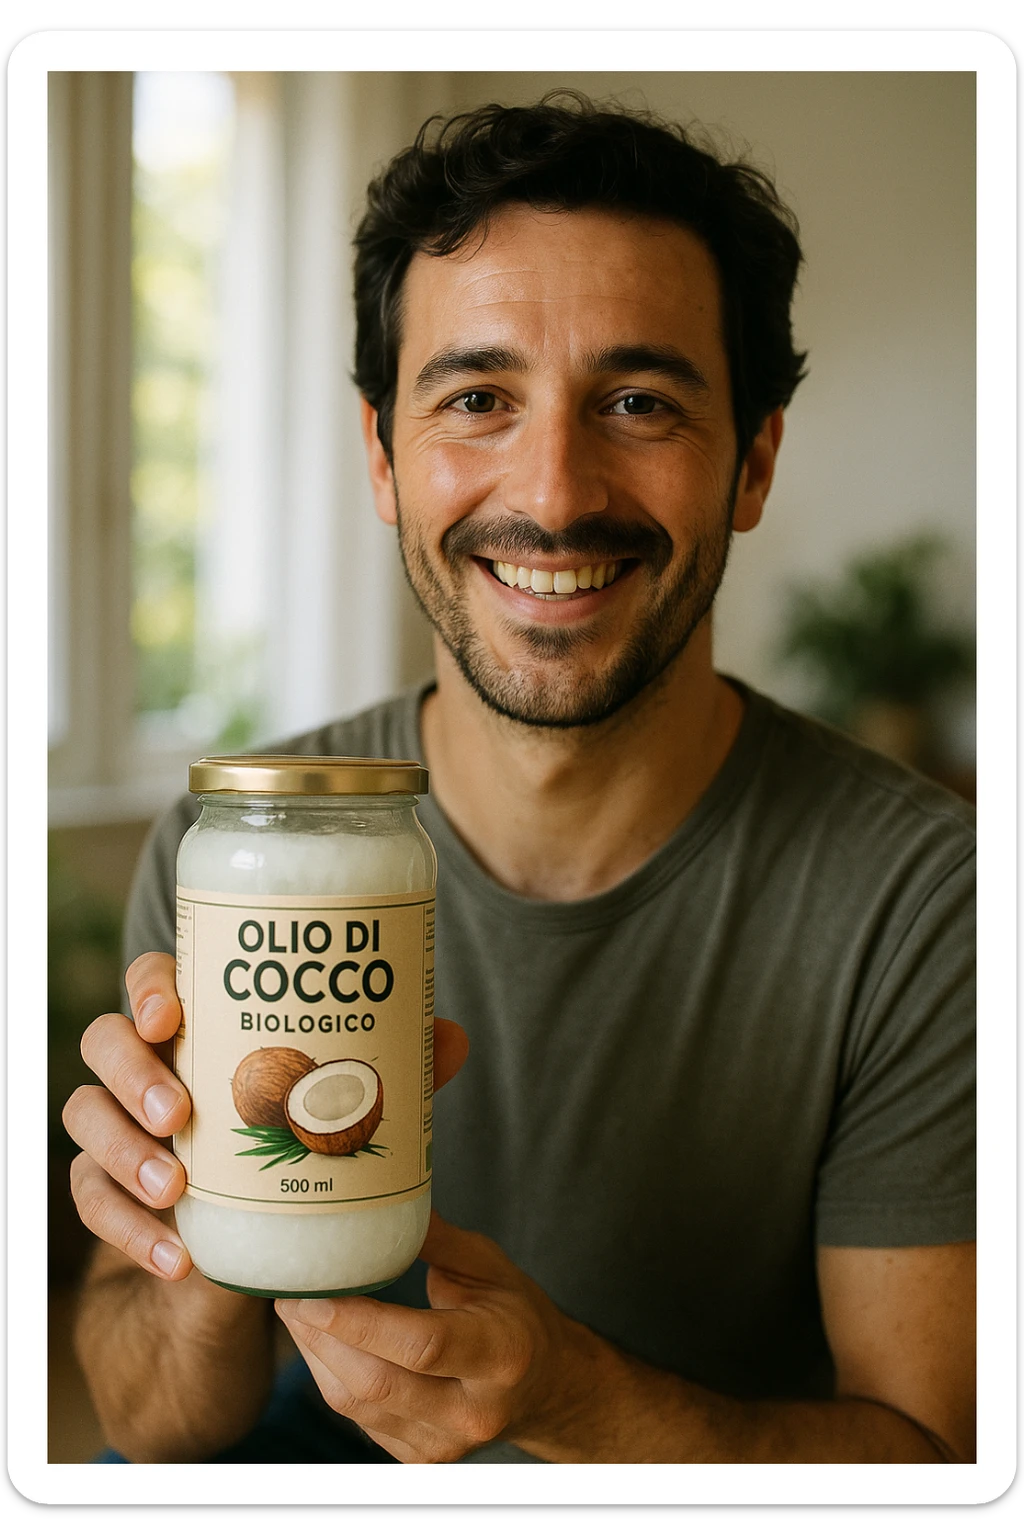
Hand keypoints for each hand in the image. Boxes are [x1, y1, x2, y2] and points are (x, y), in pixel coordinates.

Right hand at [63, 951, 468, 1283]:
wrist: (247, 1243)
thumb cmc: (291, 1140)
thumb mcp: (340, 1105)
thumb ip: (390, 1073)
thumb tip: (451, 1038)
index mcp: (198, 1026)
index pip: (153, 982)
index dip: (150, 988)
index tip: (172, 1014)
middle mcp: (147, 1068)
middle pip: (104, 1042)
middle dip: (133, 1073)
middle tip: (179, 1110)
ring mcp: (122, 1129)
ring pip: (85, 1119)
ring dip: (124, 1153)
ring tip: (177, 1187)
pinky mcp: (112, 1195)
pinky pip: (93, 1204)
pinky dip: (130, 1231)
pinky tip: (175, 1257)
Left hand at [276, 1210, 599, 1462]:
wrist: (546, 1385)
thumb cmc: (516, 1314)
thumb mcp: (490, 1265)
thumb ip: (435, 1239)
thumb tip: (380, 1196)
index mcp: (500, 1353)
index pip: (422, 1345)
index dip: (361, 1324)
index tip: (315, 1292)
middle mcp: (473, 1409)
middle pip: (378, 1382)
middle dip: (321, 1337)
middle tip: (287, 1290)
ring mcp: (445, 1444)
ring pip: (358, 1405)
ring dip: (315, 1356)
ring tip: (292, 1308)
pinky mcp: (419, 1458)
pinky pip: (359, 1419)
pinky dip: (330, 1377)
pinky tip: (317, 1340)